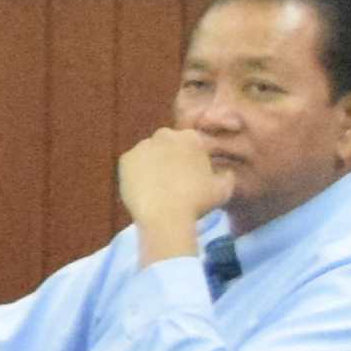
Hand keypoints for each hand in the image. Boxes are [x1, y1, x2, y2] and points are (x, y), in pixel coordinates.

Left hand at [120, 124, 231, 253]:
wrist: (165, 215)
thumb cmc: (198, 201)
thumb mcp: (224, 188)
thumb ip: (225, 175)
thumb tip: (224, 171)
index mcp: (192, 138)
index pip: (191, 143)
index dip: (191, 158)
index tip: (191, 174)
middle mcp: (166, 135)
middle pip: (168, 144)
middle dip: (171, 156)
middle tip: (173, 179)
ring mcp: (143, 145)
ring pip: (149, 152)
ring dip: (153, 163)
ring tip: (157, 186)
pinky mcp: (125, 159)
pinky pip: (133, 164)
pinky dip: (137, 173)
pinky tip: (143, 188)